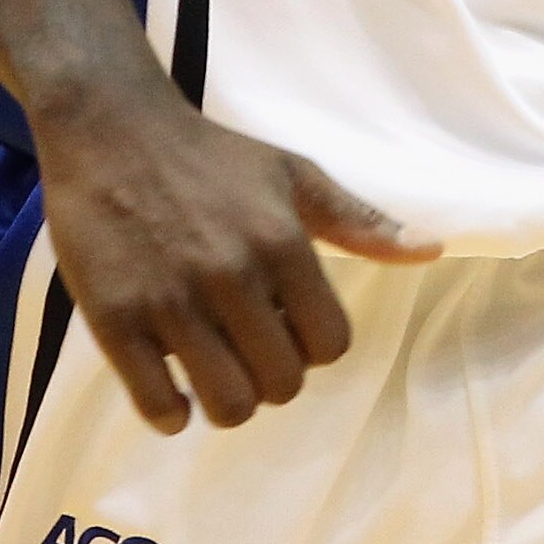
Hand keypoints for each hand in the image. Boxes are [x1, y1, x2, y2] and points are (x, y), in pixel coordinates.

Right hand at [32, 77, 438, 436]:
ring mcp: (170, 301)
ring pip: (229, 406)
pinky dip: (172, 412)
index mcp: (281, 240)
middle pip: (282, 385)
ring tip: (215, 365)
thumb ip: (360, 222)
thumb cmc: (212, 157)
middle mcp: (231, 274)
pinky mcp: (114, 320)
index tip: (290, 324)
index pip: (331, 345)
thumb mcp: (294, 174)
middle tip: (250, 344)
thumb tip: (431, 251)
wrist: (112, 131)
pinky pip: (159, 408)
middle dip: (273, 375)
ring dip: (228, 399)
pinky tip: (172, 382)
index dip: (315, 344)